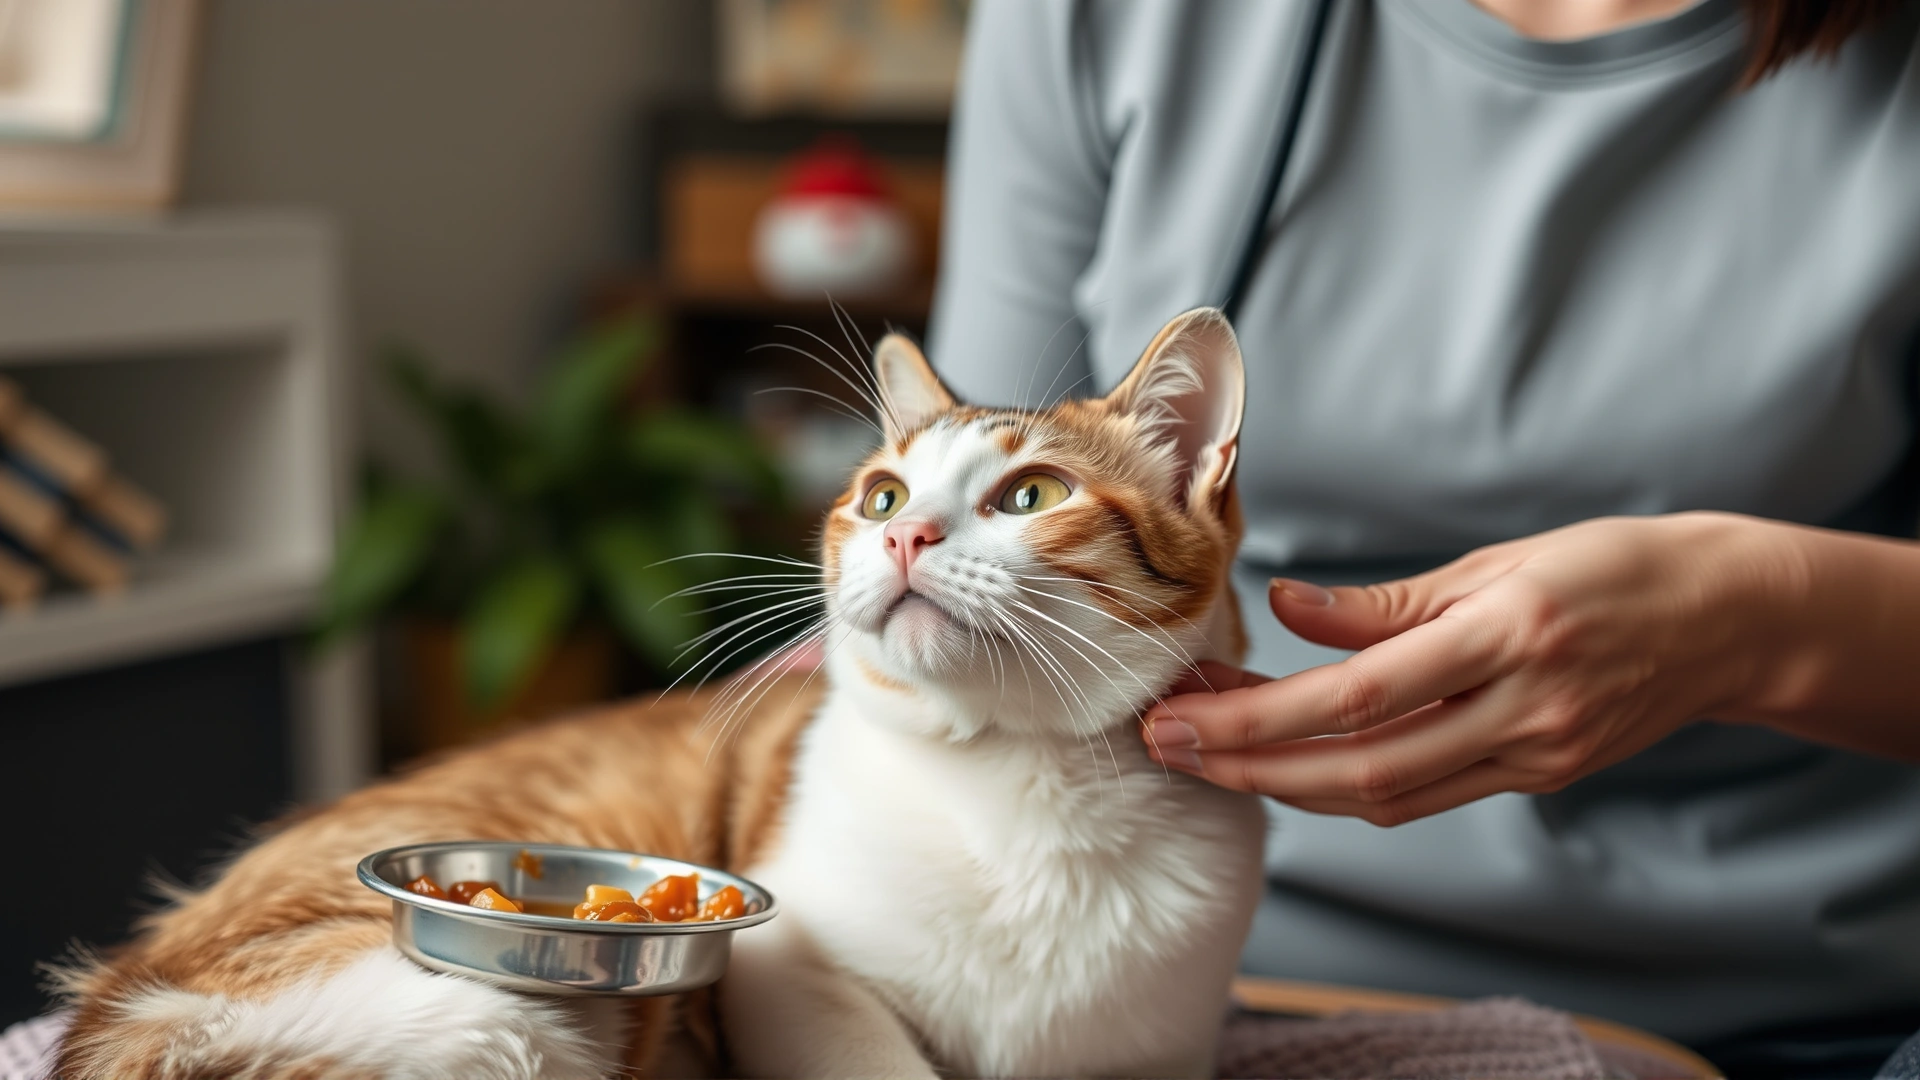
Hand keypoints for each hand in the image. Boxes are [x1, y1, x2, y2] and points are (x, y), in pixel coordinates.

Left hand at [1141, 513, 1812, 824]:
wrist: (1723, 619)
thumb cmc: (1607, 569)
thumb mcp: (1495, 563)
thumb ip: (1385, 604)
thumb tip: (1285, 608)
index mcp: (1504, 635)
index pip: (1356, 696)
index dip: (1260, 714)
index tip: (1184, 708)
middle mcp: (1520, 708)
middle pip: (1358, 767)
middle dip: (1249, 763)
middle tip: (1166, 744)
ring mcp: (1534, 754)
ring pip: (1386, 798)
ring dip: (1286, 785)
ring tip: (1209, 755)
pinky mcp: (1540, 777)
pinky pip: (1425, 797)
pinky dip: (1350, 790)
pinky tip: (1291, 767)